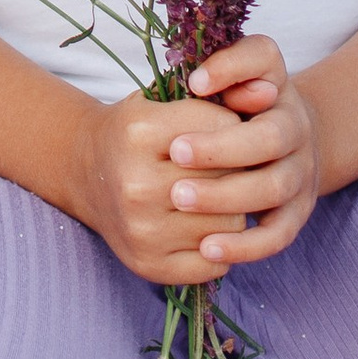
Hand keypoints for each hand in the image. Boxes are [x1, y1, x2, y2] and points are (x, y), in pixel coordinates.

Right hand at [77, 36, 320, 286]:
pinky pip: (216, 262)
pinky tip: (203, 227)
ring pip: (230, 224)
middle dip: (237, 171)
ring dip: (232, 210)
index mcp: (138, 132)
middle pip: (229, 179)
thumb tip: (270, 94)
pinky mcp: (149, 265)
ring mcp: (141, 229)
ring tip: (214, 197)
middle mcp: (136, 183)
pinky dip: (220, 247)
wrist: (87, 173)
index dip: (235, 128)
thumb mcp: (162, 100)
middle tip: (224, 167)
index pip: (223, 129)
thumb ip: (215, 95)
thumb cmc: (136, 132)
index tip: (227, 129)